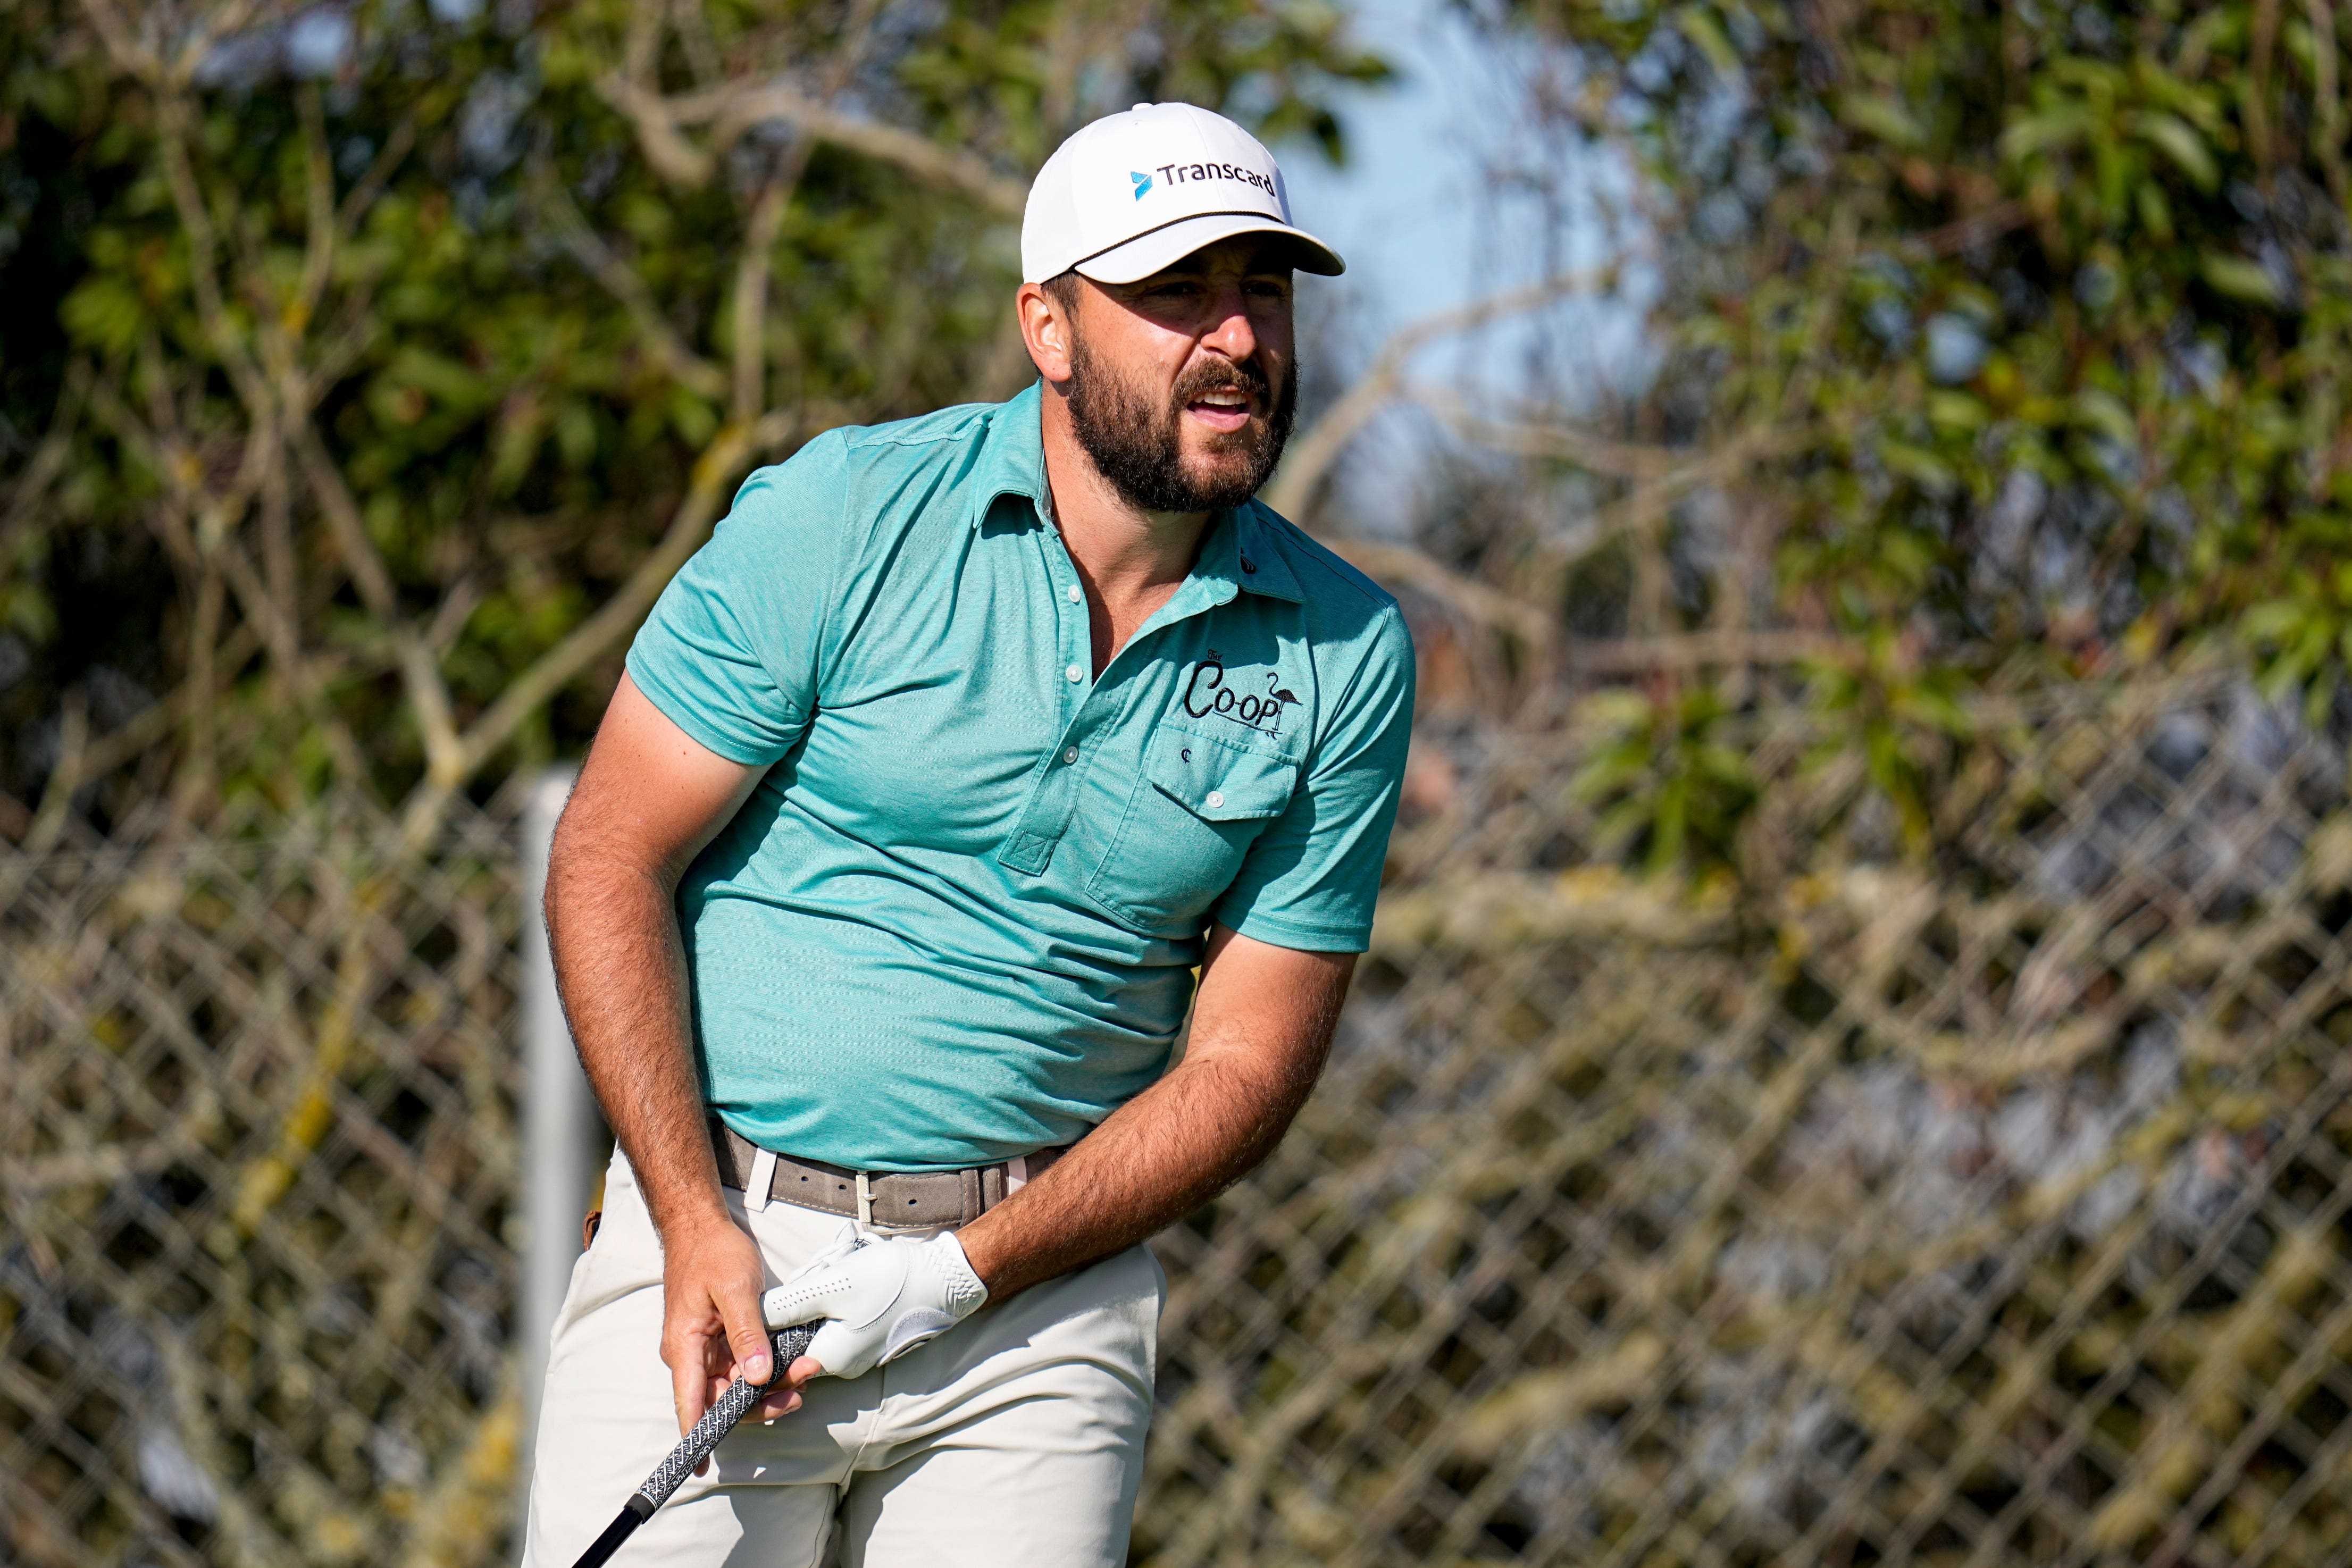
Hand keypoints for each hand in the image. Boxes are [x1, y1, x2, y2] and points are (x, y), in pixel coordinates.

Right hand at [659, 1215, 817, 1450]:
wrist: (701, 1228)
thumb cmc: (713, 1254)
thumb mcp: (735, 1289)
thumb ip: (747, 1333)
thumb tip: (756, 1378)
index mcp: (685, 1348)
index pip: (689, 1404)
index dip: (696, 1439)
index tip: (702, 1467)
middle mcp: (693, 1357)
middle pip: (723, 1400)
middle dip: (762, 1403)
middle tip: (802, 1389)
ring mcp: (708, 1351)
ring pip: (738, 1387)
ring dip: (772, 1386)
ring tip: (807, 1370)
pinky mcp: (723, 1342)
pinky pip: (745, 1368)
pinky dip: (768, 1369)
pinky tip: (794, 1360)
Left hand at [761, 1228, 987, 1379]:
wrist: (946, 1278)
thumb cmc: (890, 1282)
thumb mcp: (831, 1287)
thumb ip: (788, 1306)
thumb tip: (752, 1319)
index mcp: (829, 1359)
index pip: (779, 1357)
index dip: (767, 1331)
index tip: (770, 1302)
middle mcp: (844, 1365)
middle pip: (799, 1340)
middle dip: (799, 1309)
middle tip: (813, 1278)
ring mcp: (862, 1352)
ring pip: (821, 1328)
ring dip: (820, 1302)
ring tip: (835, 1274)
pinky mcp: (874, 1336)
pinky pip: (841, 1323)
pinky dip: (838, 1303)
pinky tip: (850, 1279)